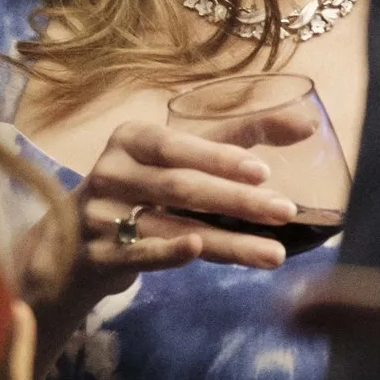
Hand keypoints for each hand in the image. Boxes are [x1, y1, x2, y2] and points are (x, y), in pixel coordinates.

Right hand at [74, 108, 307, 280]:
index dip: (218, 157)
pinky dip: (170, 252)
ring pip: (171, 226)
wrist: (73, 244)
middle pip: (179, 186)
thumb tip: (306, 124)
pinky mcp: (99, 256)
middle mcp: (111, 172)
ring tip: (273, 254)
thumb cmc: (141, 189)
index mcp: (130, 140)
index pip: (176, 145)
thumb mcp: (178, 157)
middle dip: (235, 201)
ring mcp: (101, 216)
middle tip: (284, 212)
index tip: (263, 171)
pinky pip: (141, 254)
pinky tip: (198, 250)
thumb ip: (236, 138)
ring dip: (227, 241)